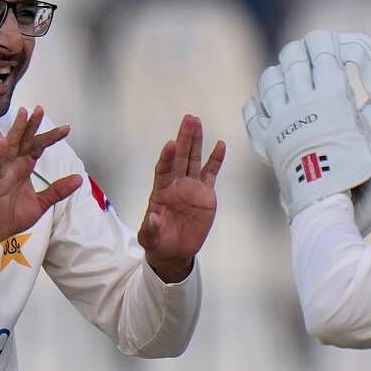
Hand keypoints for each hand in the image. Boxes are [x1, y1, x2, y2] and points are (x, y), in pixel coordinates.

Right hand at [0, 106, 81, 276]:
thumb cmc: (12, 216)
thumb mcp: (42, 203)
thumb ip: (58, 190)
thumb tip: (78, 179)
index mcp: (24, 169)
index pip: (38, 148)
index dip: (50, 137)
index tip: (67, 128)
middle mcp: (14, 166)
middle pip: (24, 141)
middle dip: (32, 125)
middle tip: (40, 108)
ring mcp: (3, 171)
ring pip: (11, 146)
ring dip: (16, 130)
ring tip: (22, 114)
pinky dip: (0, 153)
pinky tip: (4, 141)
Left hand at [138, 114, 226, 282]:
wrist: (175, 251)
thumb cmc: (159, 242)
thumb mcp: (150, 238)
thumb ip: (151, 228)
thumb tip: (152, 217)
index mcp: (161, 191)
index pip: (163, 170)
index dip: (167, 158)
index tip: (170, 144)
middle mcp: (176, 184)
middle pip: (180, 157)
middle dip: (184, 138)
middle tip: (189, 119)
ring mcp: (191, 186)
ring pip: (194, 159)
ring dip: (196, 141)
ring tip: (197, 122)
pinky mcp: (205, 193)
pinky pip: (211, 173)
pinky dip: (215, 160)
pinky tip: (220, 145)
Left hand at [243, 30, 370, 231]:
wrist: (328, 202)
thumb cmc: (360, 166)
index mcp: (330, 92)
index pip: (320, 43)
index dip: (324, 43)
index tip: (330, 51)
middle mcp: (300, 100)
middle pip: (292, 54)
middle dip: (302, 55)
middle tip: (311, 65)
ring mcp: (278, 119)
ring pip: (269, 78)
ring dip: (280, 76)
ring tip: (290, 85)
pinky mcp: (265, 140)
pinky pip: (251, 111)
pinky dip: (257, 106)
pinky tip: (265, 107)